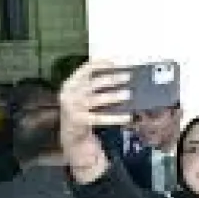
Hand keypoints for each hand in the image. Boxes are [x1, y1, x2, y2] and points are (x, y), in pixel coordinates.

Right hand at [59, 61, 130, 177]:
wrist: (72, 136)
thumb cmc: (84, 110)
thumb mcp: (85, 94)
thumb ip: (97, 83)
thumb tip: (121, 72)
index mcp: (71, 83)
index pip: (86, 68)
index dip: (101, 63)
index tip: (117, 61)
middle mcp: (69, 94)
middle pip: (93, 83)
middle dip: (112, 79)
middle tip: (129, 76)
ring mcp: (73, 108)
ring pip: (96, 100)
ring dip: (113, 96)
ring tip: (128, 94)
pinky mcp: (80, 121)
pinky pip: (100, 118)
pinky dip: (115, 117)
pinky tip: (127, 117)